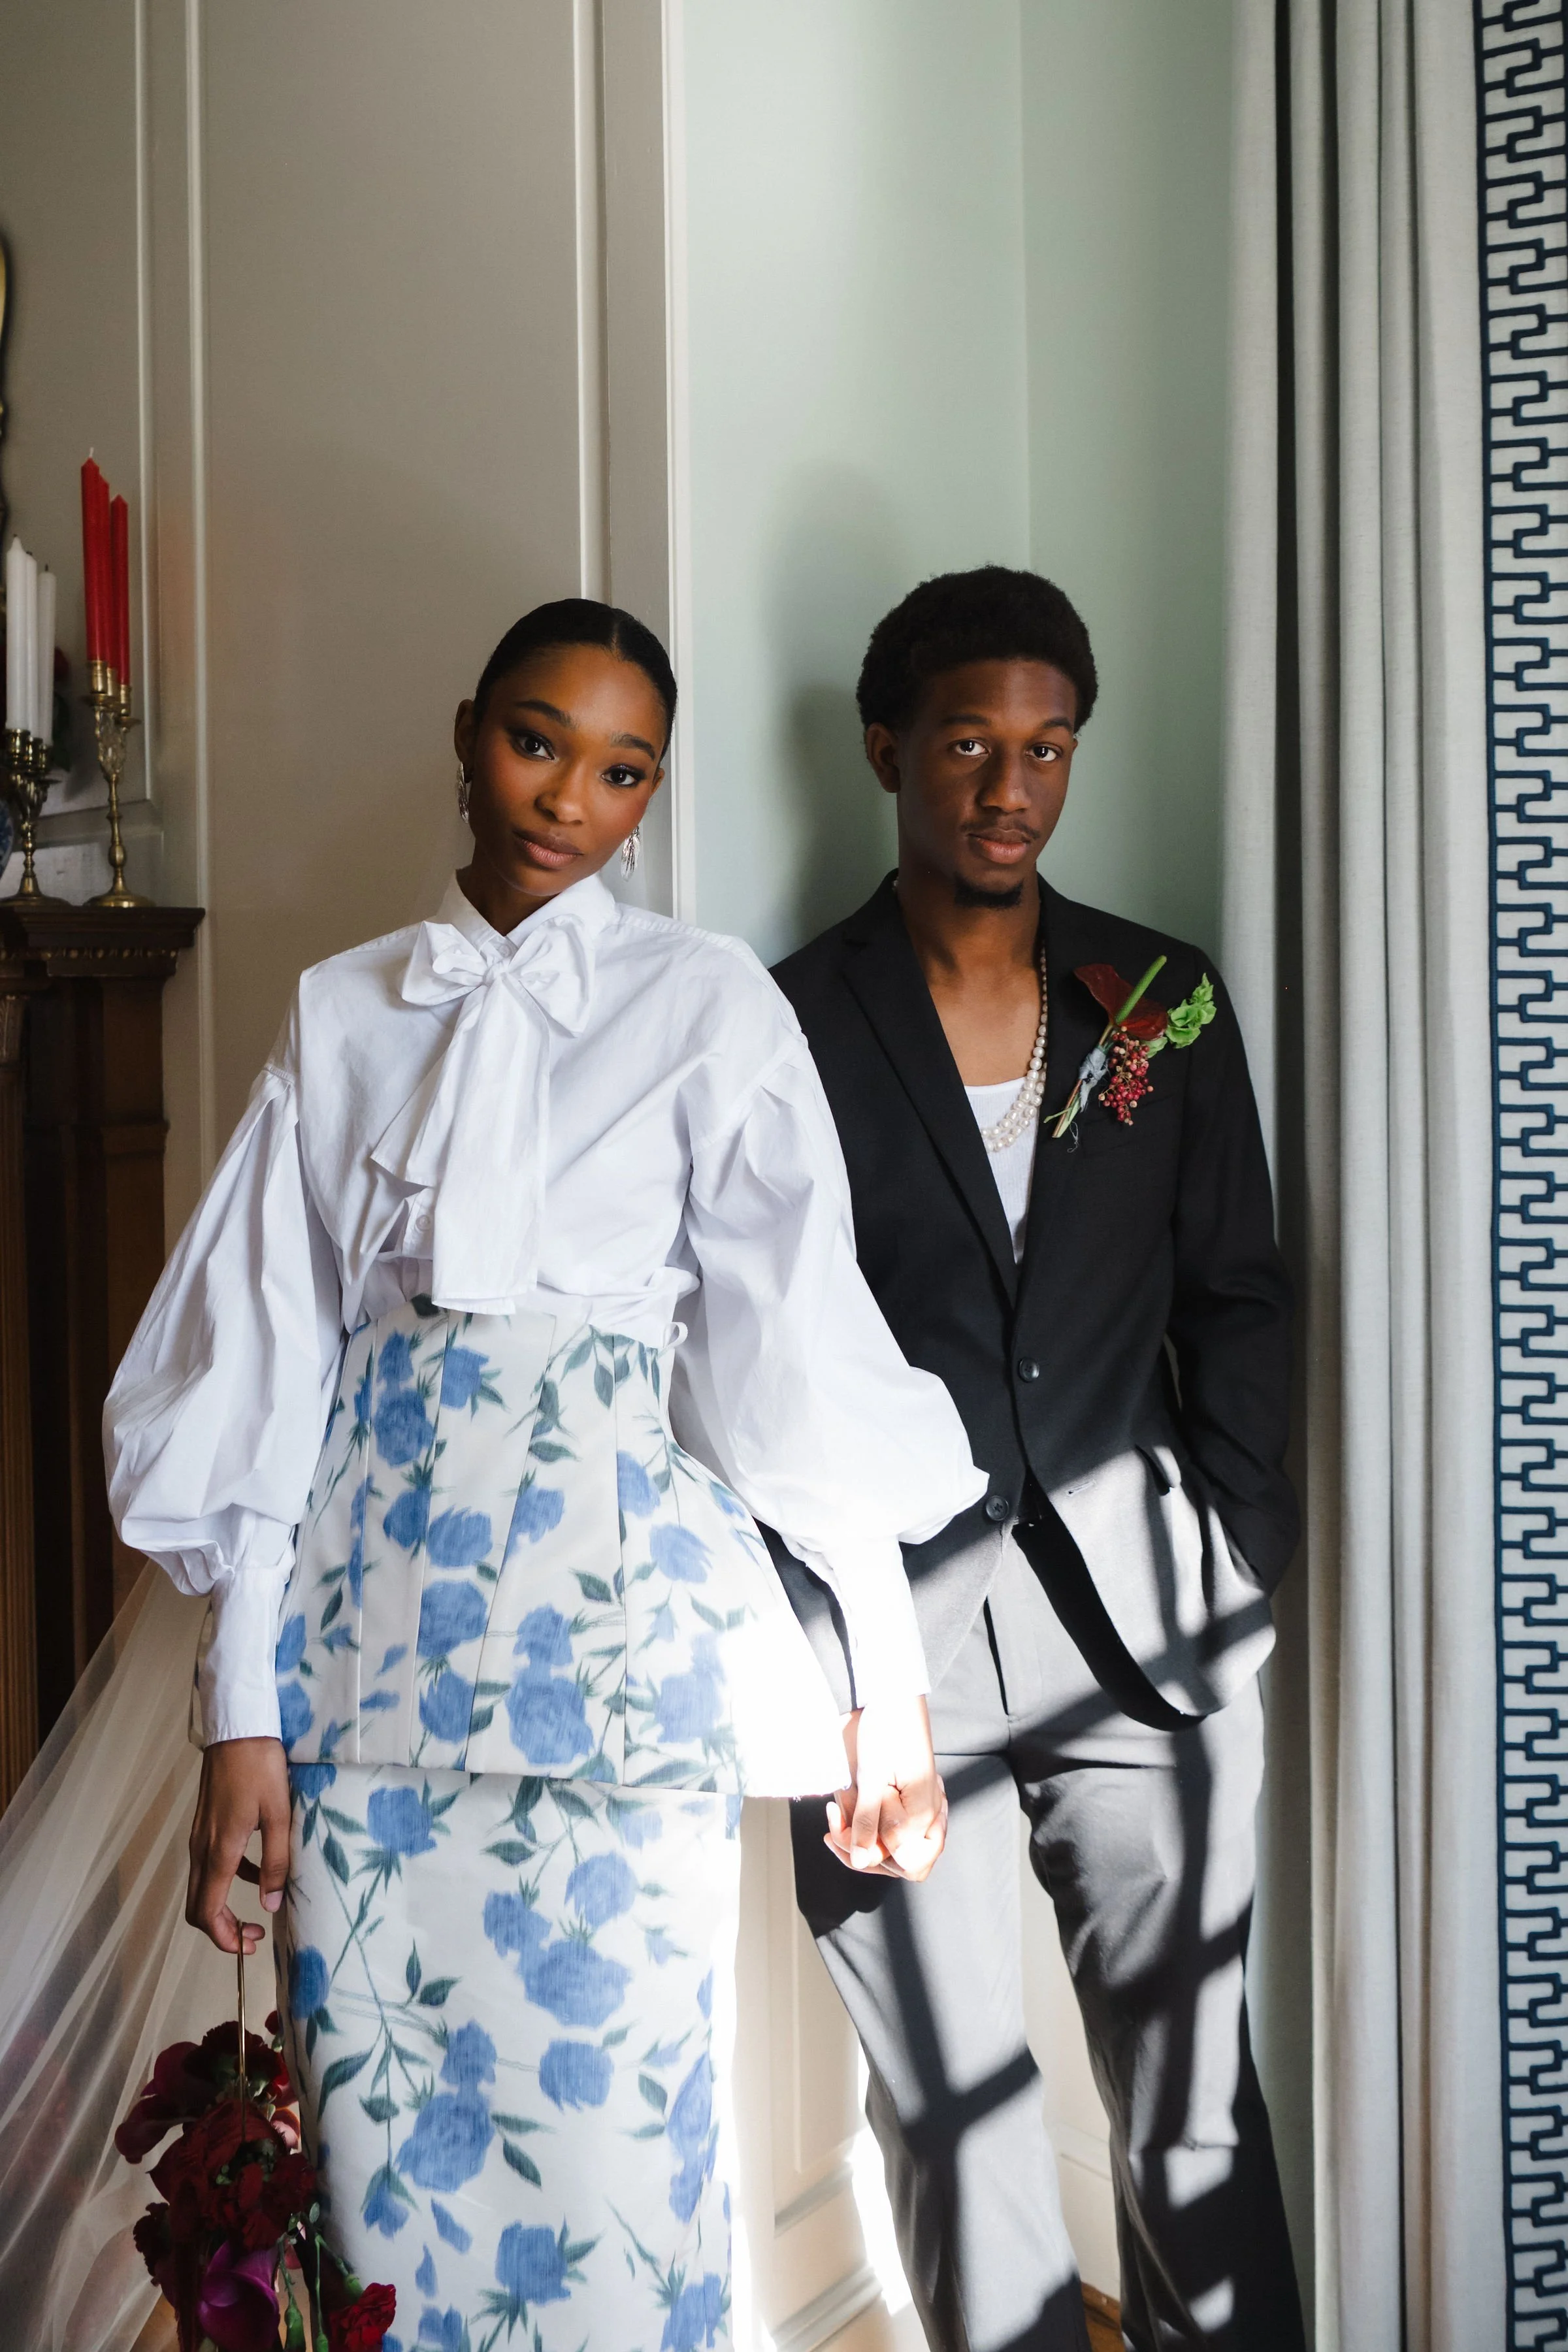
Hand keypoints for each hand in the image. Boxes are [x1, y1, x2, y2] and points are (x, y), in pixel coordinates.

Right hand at [187, 1736, 290, 1953]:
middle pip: (198, 1906)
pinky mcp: (205, 1825)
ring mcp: (200, 1836)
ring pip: (203, 1887)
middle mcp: (201, 1849)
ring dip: (225, 1906)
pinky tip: (258, 1870)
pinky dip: (230, 1878)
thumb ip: (277, 1861)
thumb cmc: (261, 1768)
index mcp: (219, 1851)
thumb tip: (271, 1905)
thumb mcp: (280, 1814)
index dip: (224, 1939)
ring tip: (260, 1911)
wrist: (238, 1728)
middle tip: (254, 1937)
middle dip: (223, 1930)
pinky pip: (211, 1865)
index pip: (207, 1912)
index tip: (249, 1946)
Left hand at [824, 1695, 947, 1881]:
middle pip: (901, 1861)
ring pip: (894, 1847)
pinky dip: (867, 1824)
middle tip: (832, 1825)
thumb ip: (868, 1822)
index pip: (908, 1864)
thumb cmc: (885, 1729)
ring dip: (861, 1837)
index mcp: (924, 1812)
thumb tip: (861, 1861)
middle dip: (863, 1849)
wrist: (892, 1693)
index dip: (874, 1857)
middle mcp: (929, 1814)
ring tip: (835, 1813)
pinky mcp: (911, 1797)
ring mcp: (923, 1806)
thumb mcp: (871, 1777)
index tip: (846, 1832)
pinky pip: (893, 1827)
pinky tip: (843, 1808)